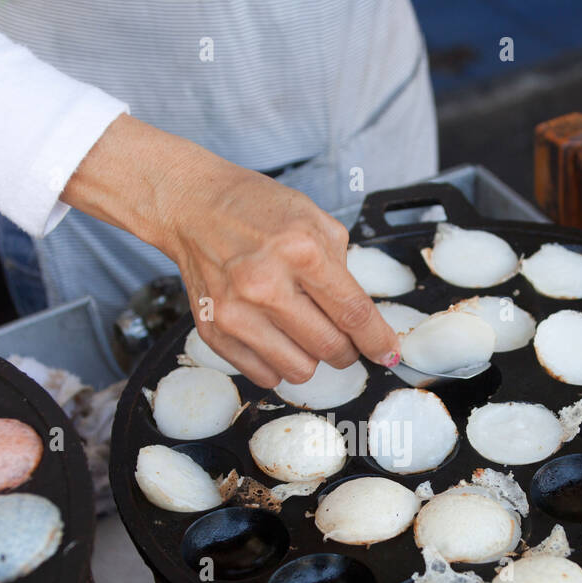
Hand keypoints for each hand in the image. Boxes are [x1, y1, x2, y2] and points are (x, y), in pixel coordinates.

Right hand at [63, 115, 398, 387]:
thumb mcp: (314, 220)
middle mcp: (266, 284)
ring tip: (299, 329)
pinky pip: (264, 375)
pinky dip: (277, 363)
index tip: (388, 353)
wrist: (193, 207)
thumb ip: (342, 269)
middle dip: (346, 348)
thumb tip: (365, 322)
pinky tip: (272, 335)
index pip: (353, 312)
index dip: (377, 340)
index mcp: (300, 250)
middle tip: (340, 335)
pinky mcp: (214, 331)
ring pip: (300, 370)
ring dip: (310, 357)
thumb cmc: (256, 209)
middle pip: (330, 347)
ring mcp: (236, 312)